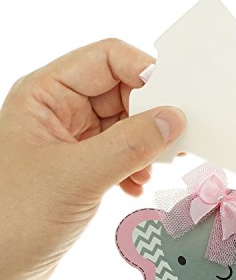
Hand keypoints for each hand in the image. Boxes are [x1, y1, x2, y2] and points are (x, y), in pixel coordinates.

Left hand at [0, 39, 184, 279]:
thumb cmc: (13, 220)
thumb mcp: (77, 177)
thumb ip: (129, 145)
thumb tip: (173, 120)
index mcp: (45, 95)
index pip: (107, 59)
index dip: (144, 72)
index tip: (175, 99)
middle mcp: (59, 110)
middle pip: (122, 90)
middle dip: (150, 116)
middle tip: (172, 140)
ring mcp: (73, 139)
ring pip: (126, 123)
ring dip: (145, 146)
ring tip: (148, 170)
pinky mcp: (83, 166)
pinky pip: (122, 152)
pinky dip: (136, 166)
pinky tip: (134, 186)